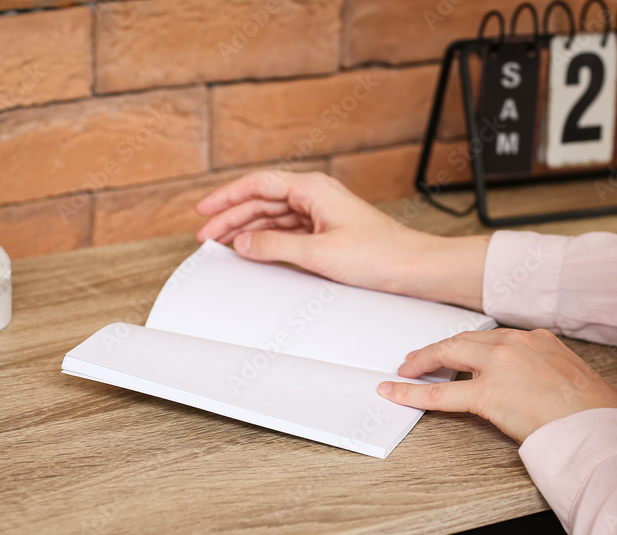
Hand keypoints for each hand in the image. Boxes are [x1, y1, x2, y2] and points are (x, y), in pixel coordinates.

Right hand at [195, 170, 488, 309]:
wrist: (413, 267)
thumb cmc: (378, 254)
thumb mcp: (317, 253)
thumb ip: (274, 245)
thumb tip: (243, 241)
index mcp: (313, 188)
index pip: (258, 184)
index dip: (226, 197)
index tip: (203, 211)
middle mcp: (316, 195)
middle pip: (262, 200)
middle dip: (231, 217)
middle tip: (206, 235)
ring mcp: (322, 213)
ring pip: (274, 216)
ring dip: (247, 229)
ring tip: (223, 245)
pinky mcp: (327, 231)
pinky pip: (288, 230)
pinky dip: (268, 239)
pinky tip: (254, 250)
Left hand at [378, 329, 616, 442]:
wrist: (599, 427)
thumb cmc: (593, 411)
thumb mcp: (570, 376)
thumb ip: (543, 370)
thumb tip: (529, 384)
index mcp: (538, 339)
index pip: (492, 337)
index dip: (469, 344)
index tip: (459, 349)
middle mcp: (516, 344)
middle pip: (464, 339)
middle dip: (439, 348)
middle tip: (419, 358)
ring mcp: (499, 365)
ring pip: (448, 355)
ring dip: (423, 361)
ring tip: (406, 371)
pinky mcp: (487, 393)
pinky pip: (440, 392)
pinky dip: (412, 392)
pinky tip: (396, 391)